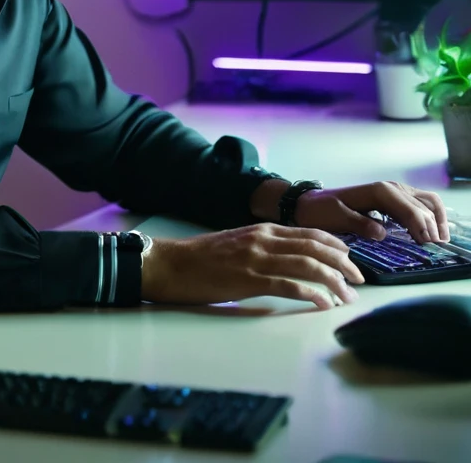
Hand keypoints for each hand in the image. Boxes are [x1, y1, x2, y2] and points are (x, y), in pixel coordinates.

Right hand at [140, 224, 363, 310]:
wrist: (174, 263)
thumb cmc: (203, 257)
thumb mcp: (238, 242)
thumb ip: (263, 246)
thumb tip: (288, 260)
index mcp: (262, 229)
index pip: (309, 233)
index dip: (335, 245)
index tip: (351, 259)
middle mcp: (264, 239)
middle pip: (315, 247)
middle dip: (343, 263)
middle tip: (360, 280)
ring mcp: (257, 258)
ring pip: (307, 265)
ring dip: (333, 282)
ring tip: (347, 296)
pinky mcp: (249, 280)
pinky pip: (289, 286)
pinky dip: (311, 295)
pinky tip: (324, 304)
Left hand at [293, 182, 449, 244]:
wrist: (309, 204)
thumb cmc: (321, 211)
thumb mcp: (336, 218)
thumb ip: (359, 223)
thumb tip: (382, 232)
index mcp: (377, 192)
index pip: (406, 206)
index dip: (419, 223)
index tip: (426, 241)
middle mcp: (387, 188)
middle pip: (420, 203)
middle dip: (431, 223)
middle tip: (434, 246)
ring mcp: (391, 193)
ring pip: (424, 200)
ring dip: (435, 217)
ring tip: (438, 240)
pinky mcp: (391, 200)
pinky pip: (417, 203)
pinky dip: (428, 215)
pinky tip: (429, 232)